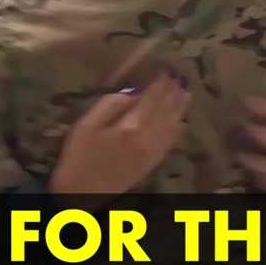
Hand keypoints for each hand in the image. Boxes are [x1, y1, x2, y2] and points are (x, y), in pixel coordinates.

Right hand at [50, 72, 190, 195]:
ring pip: (172, 125)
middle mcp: (148, 138)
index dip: (161, 83)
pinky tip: (181, 122)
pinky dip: (177, 130)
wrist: (82, 194)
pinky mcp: (151, 164)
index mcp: (131, 126)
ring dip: (180, 108)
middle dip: (174, 92)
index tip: (168, 70)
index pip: (152, 98)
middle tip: (181, 76)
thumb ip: (110, 105)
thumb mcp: (86, 125)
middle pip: (166, 110)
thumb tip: (134, 94)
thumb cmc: (78, 157)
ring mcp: (152, 153)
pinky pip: (170, 143)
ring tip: (186, 93)